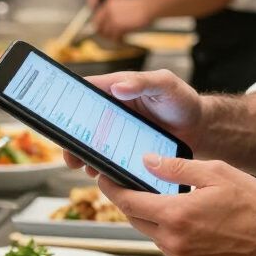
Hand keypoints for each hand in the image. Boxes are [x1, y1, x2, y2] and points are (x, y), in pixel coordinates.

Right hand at [63, 71, 203, 168]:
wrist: (199, 128)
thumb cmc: (183, 100)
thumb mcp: (164, 84)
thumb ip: (142, 82)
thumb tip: (119, 86)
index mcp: (119, 87)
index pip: (88, 90)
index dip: (70, 100)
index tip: (56, 114)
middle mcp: (115, 108)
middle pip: (84, 120)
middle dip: (72, 136)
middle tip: (68, 152)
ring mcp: (120, 129)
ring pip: (93, 140)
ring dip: (84, 153)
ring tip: (82, 165)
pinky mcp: (127, 147)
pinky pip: (108, 155)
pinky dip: (101, 164)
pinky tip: (101, 173)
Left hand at [92, 0, 153, 40]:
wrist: (149, 7)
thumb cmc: (141, 8)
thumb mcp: (124, 8)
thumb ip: (113, 15)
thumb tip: (105, 29)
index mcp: (108, 3)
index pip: (97, 18)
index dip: (100, 28)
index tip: (103, 33)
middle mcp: (108, 9)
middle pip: (99, 27)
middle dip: (105, 34)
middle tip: (112, 38)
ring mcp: (112, 17)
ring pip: (107, 34)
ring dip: (113, 38)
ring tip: (120, 39)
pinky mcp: (118, 25)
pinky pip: (115, 37)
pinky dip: (119, 40)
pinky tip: (123, 40)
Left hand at [96, 157, 255, 255]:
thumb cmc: (251, 203)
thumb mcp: (215, 172)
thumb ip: (176, 168)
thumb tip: (148, 162)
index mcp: (177, 215)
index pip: (129, 202)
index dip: (112, 188)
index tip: (104, 177)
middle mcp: (174, 240)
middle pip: (134, 219)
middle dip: (127, 200)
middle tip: (126, 181)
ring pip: (149, 232)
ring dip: (147, 214)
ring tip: (156, 194)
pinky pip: (165, 243)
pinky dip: (164, 227)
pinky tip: (178, 213)